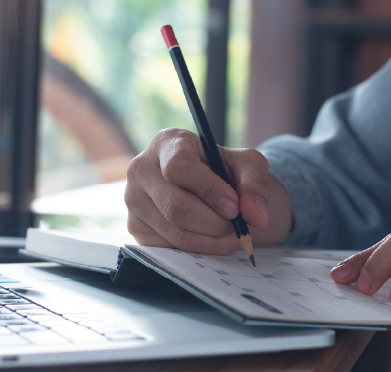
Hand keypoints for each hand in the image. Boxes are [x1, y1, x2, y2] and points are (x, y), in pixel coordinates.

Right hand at [125, 128, 289, 253]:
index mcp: (167, 143)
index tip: (233, 205)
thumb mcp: (247, 164)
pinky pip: (170, 248)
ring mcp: (134, 201)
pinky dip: (200, 249)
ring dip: (212, 240)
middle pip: (177, 207)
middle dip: (216, 223)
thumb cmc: (224, 169)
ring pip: (175, 233)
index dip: (209, 190)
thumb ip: (254, 185)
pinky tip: (212, 238)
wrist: (208, 186)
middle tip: (237, 225)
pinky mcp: (137, 228)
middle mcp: (141, 169)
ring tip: (231, 234)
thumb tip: (256, 216)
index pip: (179, 167)